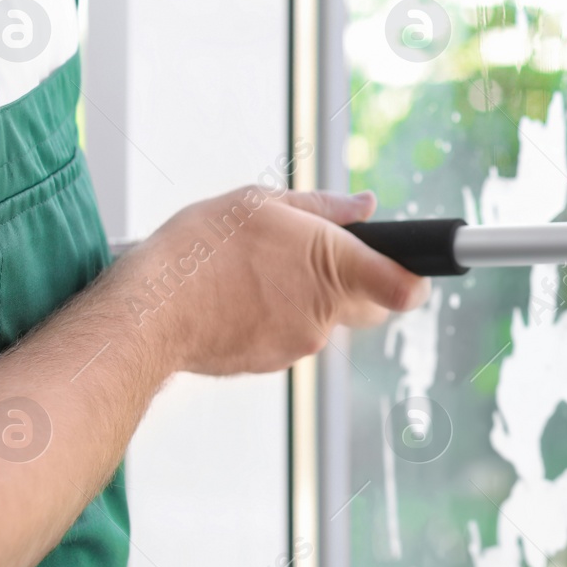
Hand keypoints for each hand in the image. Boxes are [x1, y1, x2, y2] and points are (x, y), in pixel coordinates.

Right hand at [119, 187, 429, 374]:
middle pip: (369, 305)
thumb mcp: (259, 203)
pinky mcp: (274, 363)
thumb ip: (322, 207)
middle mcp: (324, 310)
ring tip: (256, 273)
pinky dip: (276, 319)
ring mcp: (301, 342)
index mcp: (331, 263)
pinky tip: (240, 298)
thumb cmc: (197, 252)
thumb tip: (363, 206)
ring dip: (305, 298)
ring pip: (324, 319)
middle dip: (358, 284)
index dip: (418, 280)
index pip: (403, 286)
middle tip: (317, 258)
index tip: (417, 273)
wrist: (148, 313)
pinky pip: (291, 336)